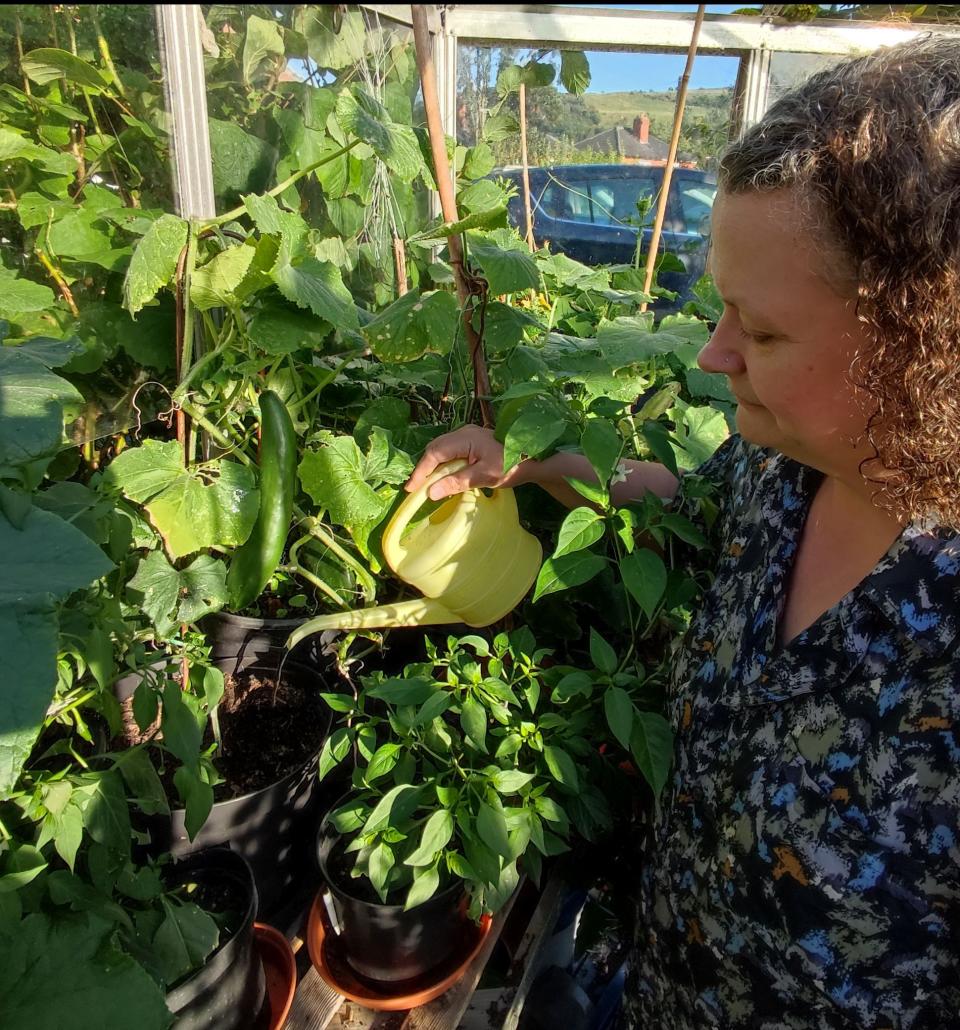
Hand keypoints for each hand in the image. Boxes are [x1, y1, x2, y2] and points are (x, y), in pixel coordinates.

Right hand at [404, 425, 526, 500]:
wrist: (534, 458)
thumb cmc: (511, 465)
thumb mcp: (484, 477)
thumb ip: (456, 483)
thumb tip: (431, 493)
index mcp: (465, 438)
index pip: (434, 453)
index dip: (421, 471)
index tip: (411, 489)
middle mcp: (463, 432)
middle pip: (435, 448)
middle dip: (424, 468)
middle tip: (416, 488)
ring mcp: (468, 436)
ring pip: (441, 449)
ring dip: (433, 466)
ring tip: (427, 485)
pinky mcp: (472, 442)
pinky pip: (450, 451)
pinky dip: (443, 464)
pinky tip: (444, 477)